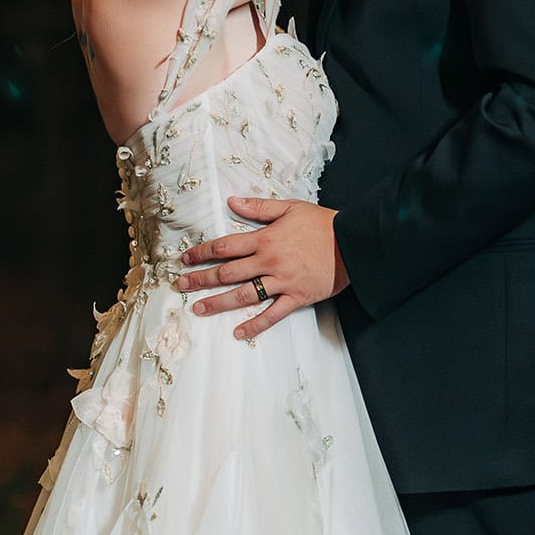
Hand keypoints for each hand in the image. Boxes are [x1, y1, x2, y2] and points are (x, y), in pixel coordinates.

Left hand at [176, 197, 347, 341]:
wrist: (353, 243)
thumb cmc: (321, 223)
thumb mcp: (290, 207)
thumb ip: (259, 208)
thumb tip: (231, 202)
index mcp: (265, 239)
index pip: (225, 246)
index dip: (203, 252)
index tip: (186, 258)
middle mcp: (269, 261)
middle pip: (228, 272)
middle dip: (202, 279)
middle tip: (181, 286)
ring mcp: (282, 282)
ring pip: (244, 295)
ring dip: (219, 303)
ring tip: (199, 309)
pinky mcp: (297, 298)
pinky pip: (272, 315)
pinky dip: (255, 324)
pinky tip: (238, 333)